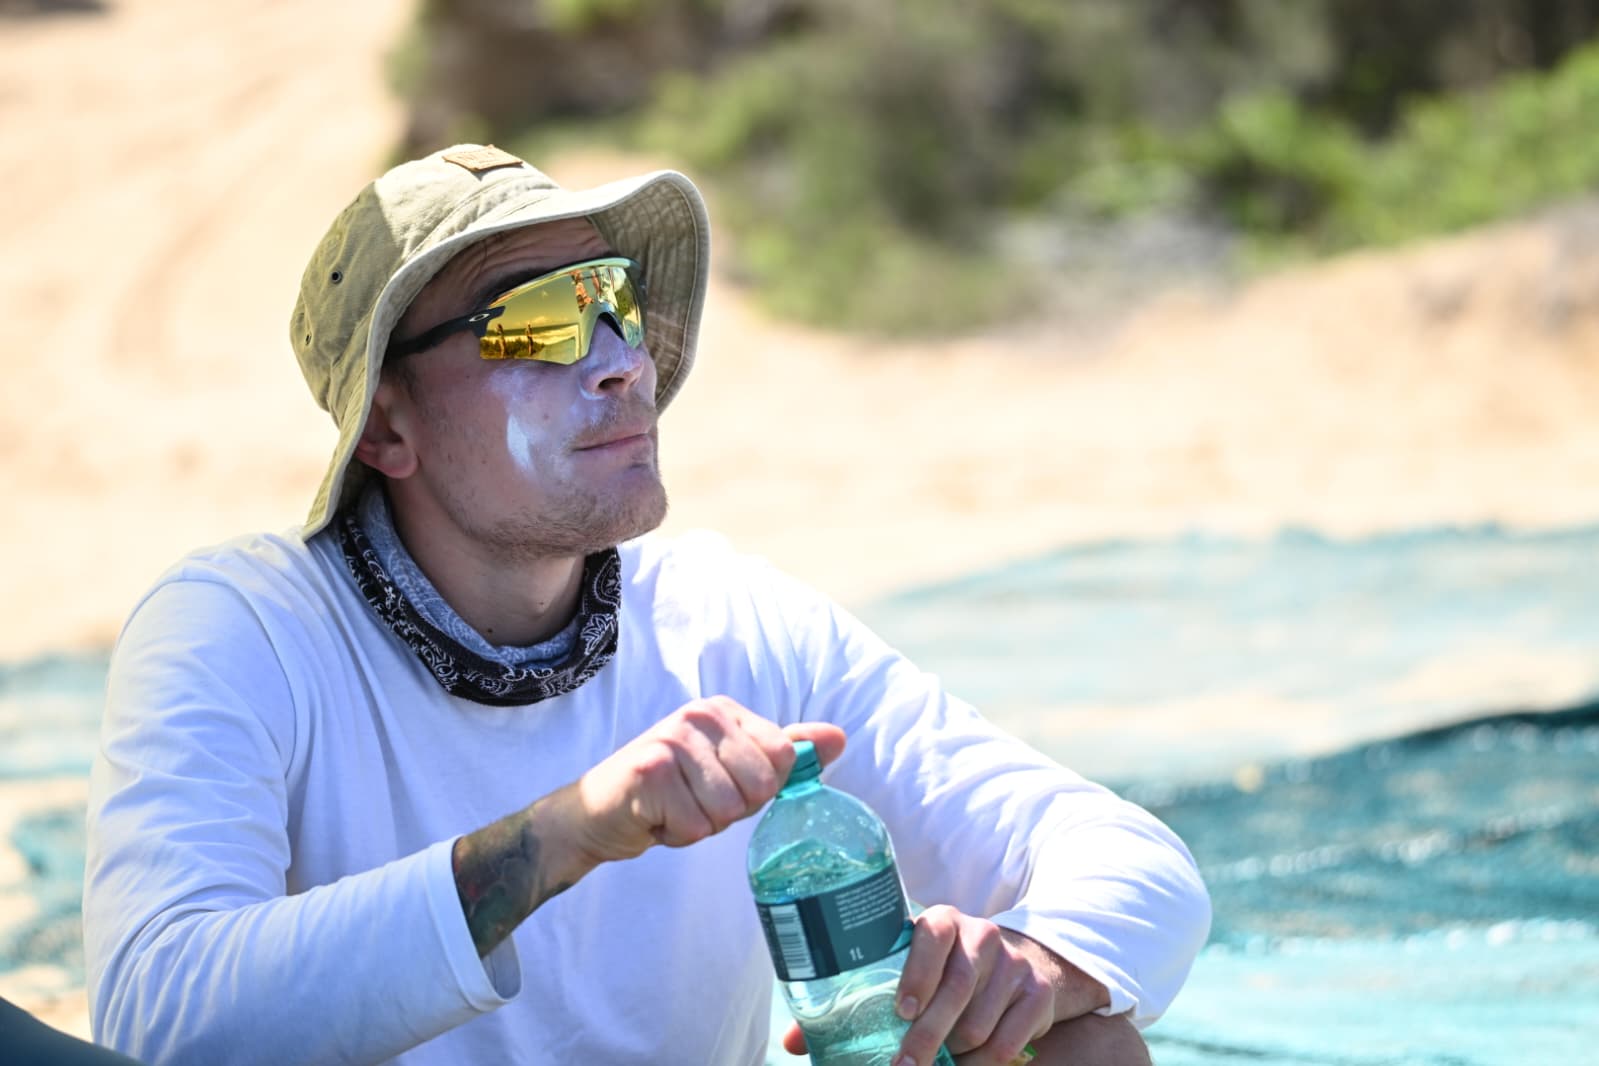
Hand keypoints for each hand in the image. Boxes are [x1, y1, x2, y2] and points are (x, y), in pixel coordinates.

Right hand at [568, 696, 845, 863]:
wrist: (598, 813)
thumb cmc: (671, 790)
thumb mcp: (730, 767)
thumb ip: (783, 751)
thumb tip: (839, 737)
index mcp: (724, 710)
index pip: (781, 759)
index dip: (757, 789)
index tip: (721, 784)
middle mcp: (699, 714)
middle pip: (759, 786)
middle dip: (730, 810)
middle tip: (694, 801)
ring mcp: (672, 739)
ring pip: (728, 810)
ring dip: (702, 824)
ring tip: (675, 808)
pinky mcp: (650, 770)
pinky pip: (695, 826)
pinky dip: (677, 834)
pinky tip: (656, 817)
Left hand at [780, 905, 1108, 1065]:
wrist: (1019, 963)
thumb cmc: (942, 969)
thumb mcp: (905, 968)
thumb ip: (856, 999)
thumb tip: (795, 1044)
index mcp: (943, 920)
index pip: (933, 934)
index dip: (918, 971)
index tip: (901, 1009)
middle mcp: (982, 936)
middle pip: (958, 987)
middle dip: (928, 1033)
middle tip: (904, 1065)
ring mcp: (1013, 965)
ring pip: (981, 1020)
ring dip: (955, 1050)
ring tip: (935, 1064)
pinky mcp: (1036, 995)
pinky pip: (1008, 1041)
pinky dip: (983, 1062)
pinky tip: (965, 1065)